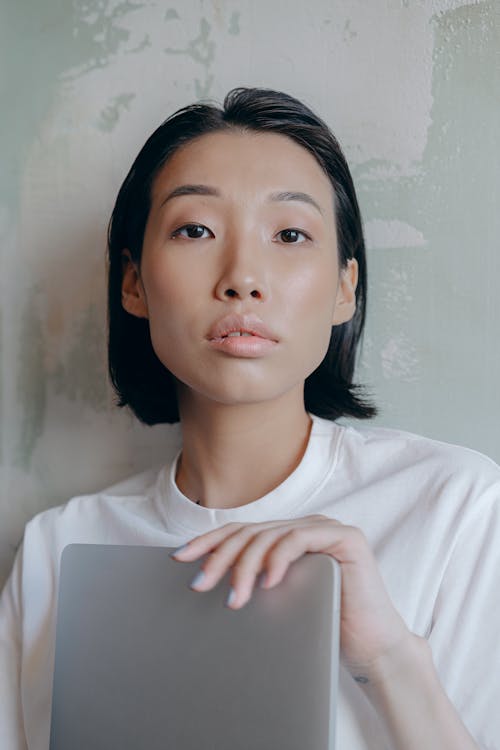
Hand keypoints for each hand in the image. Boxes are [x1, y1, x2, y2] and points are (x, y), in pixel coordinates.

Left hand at [171, 515, 412, 676]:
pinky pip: (300, 539)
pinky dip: (279, 559)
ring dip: (246, 566)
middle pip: (251, 532)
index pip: (241, 531)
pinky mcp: (346, 538)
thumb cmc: (324, 628)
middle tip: (200, 583)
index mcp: (288, 536)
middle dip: (220, 557)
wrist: (372, 649)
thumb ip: (254, 581)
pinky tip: (267, 583)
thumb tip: (204, 579)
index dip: (209, 541)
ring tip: (234, 597)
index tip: (180, 558)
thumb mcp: (278, 602)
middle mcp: (305, 526)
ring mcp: (326, 528)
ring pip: (271, 536)